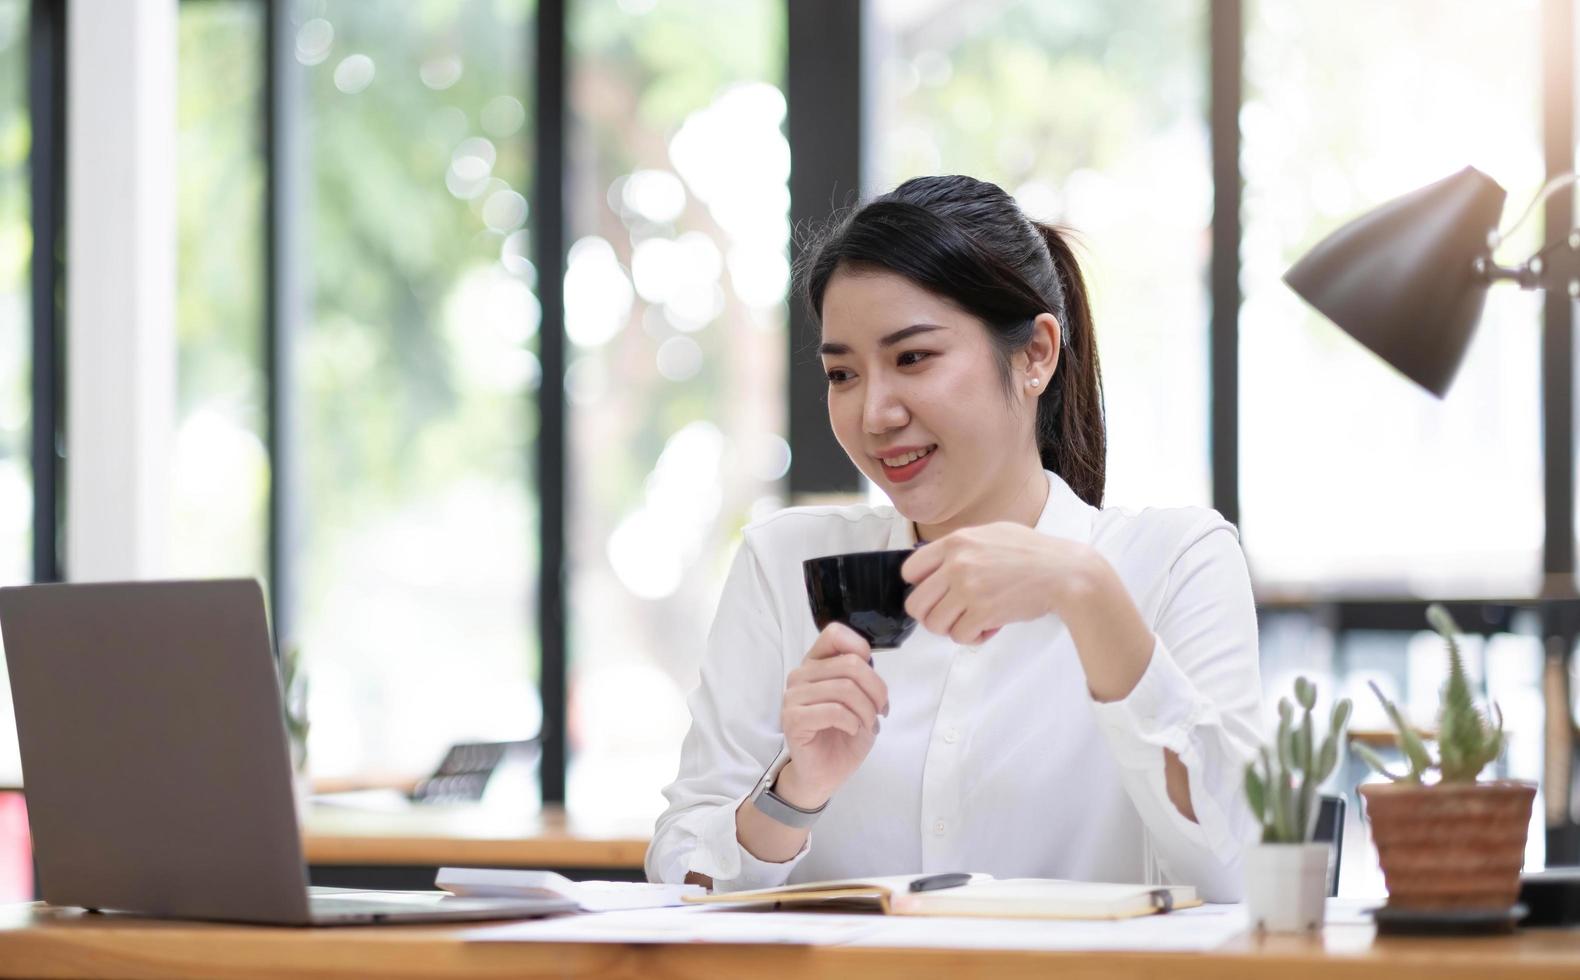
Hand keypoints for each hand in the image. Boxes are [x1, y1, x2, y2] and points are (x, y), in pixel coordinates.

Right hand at [778, 623, 888, 806]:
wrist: (827, 773)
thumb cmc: (844, 735)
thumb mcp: (862, 700)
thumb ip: (862, 676)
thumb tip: (869, 663)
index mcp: (816, 664)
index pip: (834, 634)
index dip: (861, 650)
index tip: (871, 679)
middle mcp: (801, 675)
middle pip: (850, 664)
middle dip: (876, 690)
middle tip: (880, 712)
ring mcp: (793, 696)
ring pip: (844, 688)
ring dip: (866, 710)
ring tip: (868, 725)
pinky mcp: (793, 719)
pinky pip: (833, 710)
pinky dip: (852, 721)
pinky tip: (852, 730)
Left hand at [901, 522, 1090, 644]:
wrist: (1065, 572)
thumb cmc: (1033, 553)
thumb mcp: (992, 534)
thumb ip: (962, 547)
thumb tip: (936, 567)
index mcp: (956, 541)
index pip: (910, 570)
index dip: (921, 587)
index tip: (937, 594)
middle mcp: (957, 563)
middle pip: (915, 604)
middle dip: (931, 615)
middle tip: (951, 616)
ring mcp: (968, 588)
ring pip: (934, 624)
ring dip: (951, 629)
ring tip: (972, 621)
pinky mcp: (983, 612)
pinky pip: (959, 636)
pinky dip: (972, 638)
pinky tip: (988, 628)